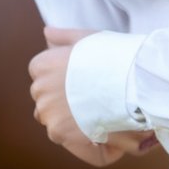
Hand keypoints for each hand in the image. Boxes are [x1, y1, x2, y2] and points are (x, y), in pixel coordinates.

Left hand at [28, 26, 158, 165]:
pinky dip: (77, 135)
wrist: (130, 81)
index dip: (63, 80)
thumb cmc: (112, 56)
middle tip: (92, 99)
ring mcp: (47, 111)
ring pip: (52, 119)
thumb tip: (46, 32)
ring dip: (68, 119)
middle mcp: (39, 88)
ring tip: (96, 115)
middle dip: (63, 101)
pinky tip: (97, 129)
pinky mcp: (58, 131)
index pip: (41, 76)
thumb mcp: (86, 38)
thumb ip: (63, 36)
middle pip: (45, 99)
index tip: (82, 83)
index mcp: (42, 65)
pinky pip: (62, 136)